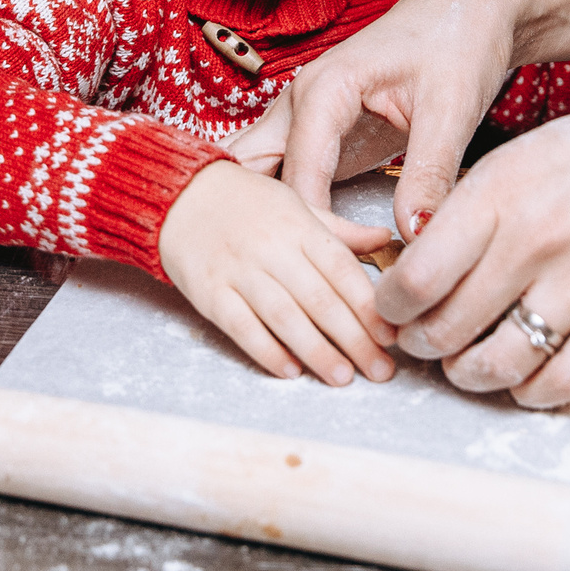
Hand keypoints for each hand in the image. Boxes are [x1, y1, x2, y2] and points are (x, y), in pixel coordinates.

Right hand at [156, 162, 401, 385]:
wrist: (177, 193)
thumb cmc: (245, 203)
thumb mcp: (295, 205)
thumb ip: (339, 231)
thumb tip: (385, 239)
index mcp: (298, 226)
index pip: (341, 270)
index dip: (368, 306)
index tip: (392, 336)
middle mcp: (271, 248)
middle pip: (319, 299)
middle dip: (354, 339)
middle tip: (381, 370)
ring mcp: (239, 270)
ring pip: (284, 317)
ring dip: (317, 351)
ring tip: (343, 377)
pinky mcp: (209, 292)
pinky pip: (242, 326)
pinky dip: (267, 351)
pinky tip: (291, 371)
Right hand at [243, 0, 569, 243]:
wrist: (475, 8)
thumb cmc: (461, 40)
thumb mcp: (452, 107)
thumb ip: (431, 173)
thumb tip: (416, 238)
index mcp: (323, 89)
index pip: (298, 179)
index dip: (323, 231)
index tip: (361, 264)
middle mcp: (300, 101)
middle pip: (253, 176)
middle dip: (272, 229)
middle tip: (309, 276)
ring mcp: (305, 118)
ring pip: (263, 178)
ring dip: (279, 222)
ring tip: (309, 271)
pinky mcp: (322, 135)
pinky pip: (289, 179)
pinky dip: (297, 214)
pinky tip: (322, 251)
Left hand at [376, 33, 569, 408]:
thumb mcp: (519, 158)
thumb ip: (465, 213)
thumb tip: (416, 266)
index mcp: (499, 193)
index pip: (415, 276)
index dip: (390, 306)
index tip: (392, 306)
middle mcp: (536, 242)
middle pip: (447, 329)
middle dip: (421, 344)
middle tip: (420, 337)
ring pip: (495, 366)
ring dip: (467, 374)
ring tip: (464, 361)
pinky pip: (561, 383)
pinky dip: (529, 392)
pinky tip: (521, 376)